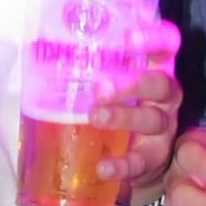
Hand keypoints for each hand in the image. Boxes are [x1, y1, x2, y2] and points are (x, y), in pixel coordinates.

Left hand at [91, 16, 181, 192]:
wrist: (137, 159)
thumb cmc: (118, 105)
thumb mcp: (113, 82)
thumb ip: (94, 66)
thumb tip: (38, 47)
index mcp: (157, 69)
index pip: (167, 44)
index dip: (154, 38)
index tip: (129, 38)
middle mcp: (166, 95)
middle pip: (160, 84)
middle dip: (132, 84)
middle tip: (100, 87)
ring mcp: (165, 127)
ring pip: (151, 119)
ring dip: (123, 117)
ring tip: (96, 117)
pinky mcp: (156, 158)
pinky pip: (142, 161)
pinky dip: (123, 164)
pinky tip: (104, 167)